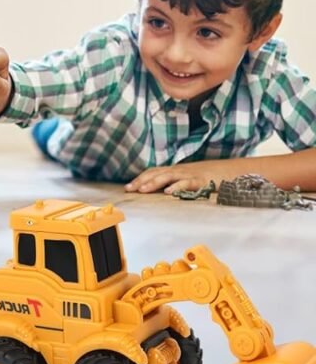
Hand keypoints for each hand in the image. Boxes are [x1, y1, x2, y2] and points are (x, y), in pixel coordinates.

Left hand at [125, 158, 242, 194]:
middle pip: (156, 173)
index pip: (154, 172)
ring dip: (154, 183)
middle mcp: (180, 170)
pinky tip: (168, 193)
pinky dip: (177, 187)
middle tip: (129, 189)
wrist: (235, 170)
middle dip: (141, 181)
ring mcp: (190, 174)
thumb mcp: (190, 179)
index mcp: (176, 170)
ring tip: (143, 190)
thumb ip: (177, 183)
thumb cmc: (211, 177)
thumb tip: (162, 193)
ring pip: (168, 176)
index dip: (140, 178)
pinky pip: (187, 183)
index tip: (128, 187)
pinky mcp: (202, 180)